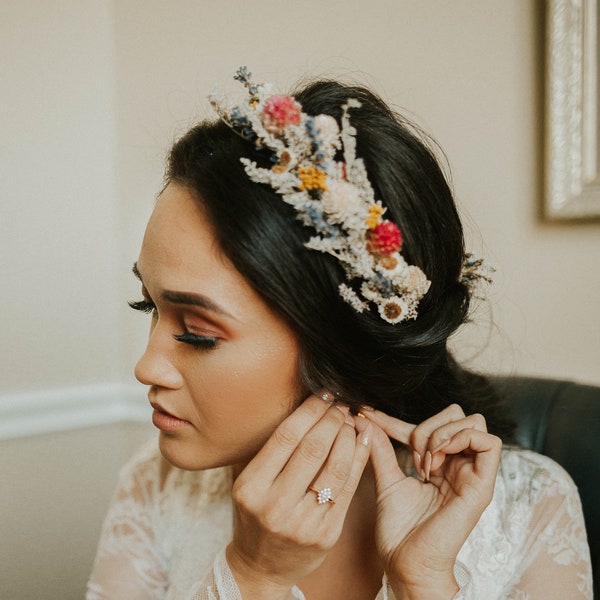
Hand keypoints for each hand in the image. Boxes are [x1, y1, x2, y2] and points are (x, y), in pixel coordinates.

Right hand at [226, 393, 371, 598]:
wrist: (261, 568)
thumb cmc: (255, 514)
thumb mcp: (248, 482)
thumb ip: (269, 450)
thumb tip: (304, 407)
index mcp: (250, 488)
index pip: (286, 436)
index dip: (310, 410)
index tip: (323, 395)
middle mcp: (274, 506)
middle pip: (313, 448)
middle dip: (332, 419)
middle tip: (341, 405)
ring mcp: (302, 523)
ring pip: (335, 467)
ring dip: (348, 437)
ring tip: (351, 421)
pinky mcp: (326, 535)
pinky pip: (348, 489)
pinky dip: (359, 459)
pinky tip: (364, 441)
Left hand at [358, 404, 501, 599]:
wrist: (405, 562)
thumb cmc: (399, 530)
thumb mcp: (387, 479)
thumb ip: (381, 448)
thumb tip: (365, 418)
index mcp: (440, 464)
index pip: (426, 425)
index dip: (396, 419)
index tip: (369, 416)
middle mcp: (459, 466)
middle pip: (457, 415)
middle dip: (427, 426)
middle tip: (412, 456)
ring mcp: (472, 475)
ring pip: (473, 422)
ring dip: (441, 434)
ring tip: (424, 462)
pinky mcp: (482, 486)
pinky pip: (490, 444)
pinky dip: (461, 439)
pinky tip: (437, 459)